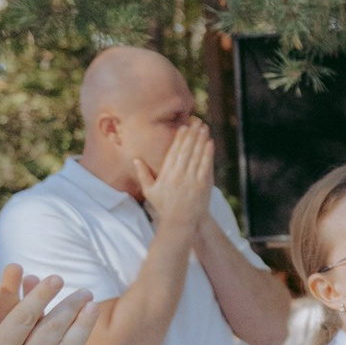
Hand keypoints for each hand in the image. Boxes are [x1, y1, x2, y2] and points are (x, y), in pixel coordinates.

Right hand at [145, 118, 215, 235]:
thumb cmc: (164, 207)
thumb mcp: (150, 191)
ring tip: (204, 128)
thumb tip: (135, 159)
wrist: (179, 223)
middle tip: (197, 122)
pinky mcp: (202, 185)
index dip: (180, 138)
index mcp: (166, 174)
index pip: (174, 152)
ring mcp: (191, 180)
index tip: (183, 127)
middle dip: (192, 135)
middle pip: (187, 150)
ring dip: (201, 140)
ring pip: (197, 156)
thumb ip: (143, 174)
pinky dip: (208, 154)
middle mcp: (179, 175)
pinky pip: (205, 166)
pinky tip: (210, 143)